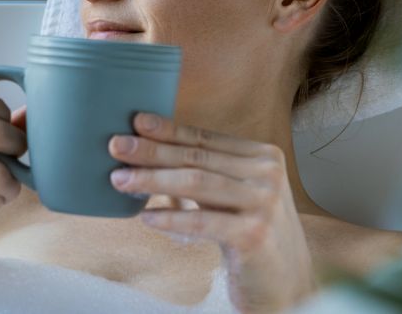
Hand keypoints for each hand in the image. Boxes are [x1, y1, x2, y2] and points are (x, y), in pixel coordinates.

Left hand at [107, 112, 315, 312]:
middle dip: (152, 151)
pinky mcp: (255, 234)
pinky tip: (146, 216)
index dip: (168, 130)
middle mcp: (267, 174)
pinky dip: (172, 218)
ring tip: (120, 180)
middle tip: (115, 146)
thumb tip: (146, 150)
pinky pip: (203, 221)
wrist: (285, 280)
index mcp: (262, 156)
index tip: (135, 121)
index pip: (204, 138)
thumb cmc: (249, 231)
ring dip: (153, 180)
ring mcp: (265, 203)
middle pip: (197, 157)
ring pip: (196, 183)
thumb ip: (205, 170)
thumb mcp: (232, 193)